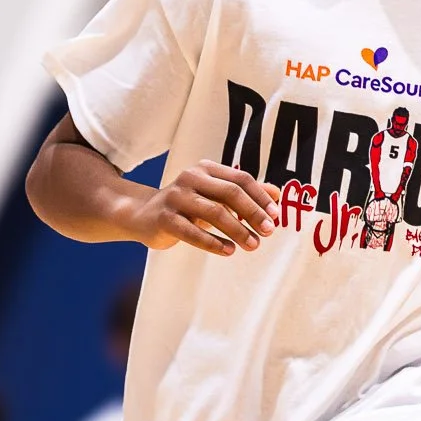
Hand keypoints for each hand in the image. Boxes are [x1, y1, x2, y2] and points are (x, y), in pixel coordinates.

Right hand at [128, 161, 277, 256]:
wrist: (143, 215)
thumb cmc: (186, 205)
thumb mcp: (214, 195)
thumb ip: (244, 193)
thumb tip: (278, 195)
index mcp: (206, 169)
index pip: (241, 180)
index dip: (261, 197)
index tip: (276, 216)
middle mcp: (190, 178)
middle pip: (230, 193)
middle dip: (253, 213)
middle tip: (268, 232)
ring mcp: (176, 198)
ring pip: (214, 212)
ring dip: (237, 230)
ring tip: (253, 245)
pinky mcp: (165, 219)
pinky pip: (192, 232)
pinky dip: (213, 243)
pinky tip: (229, 251)